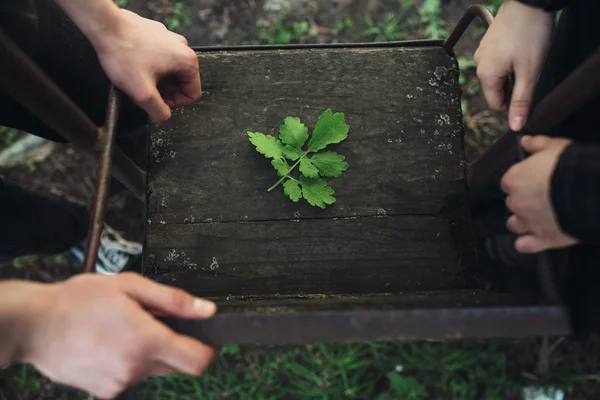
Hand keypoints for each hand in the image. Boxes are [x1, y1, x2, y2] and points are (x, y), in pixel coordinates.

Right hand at [22, 273, 216, 398]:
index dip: (209, 349)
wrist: (34, 325)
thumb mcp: (130, 287)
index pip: (199, 361)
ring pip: (154, 370)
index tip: (207, 337)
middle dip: (177, 345)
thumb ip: (173, 300)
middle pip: (178, 365)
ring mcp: (120, 383)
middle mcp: (136, 368)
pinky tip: (111, 343)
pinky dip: (130, 361)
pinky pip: (131, 376)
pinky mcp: (105, 390)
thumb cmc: (78, 300)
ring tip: (124, 329)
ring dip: (150, 352)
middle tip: (155, 321)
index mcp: (147, 341)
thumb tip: (206, 310)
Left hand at [92, 10, 200, 122]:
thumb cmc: (123, 53)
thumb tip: (164, 118)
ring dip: (156, 79)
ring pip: (169, 70)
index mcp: (187, 61)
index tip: (158, 103)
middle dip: (164, 91)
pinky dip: (149, 66)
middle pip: (181, 82)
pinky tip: (134, 66)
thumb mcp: (143, 94)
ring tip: (137, 79)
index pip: (192, 94)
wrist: (105, 27)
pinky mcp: (156, 35)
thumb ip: (158, 112)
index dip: (175, 104)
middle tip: (145, 91)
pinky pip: (159, 58)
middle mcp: (182, 47)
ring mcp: (169, 39)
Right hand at [474, 0, 553, 130]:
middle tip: (529, 68)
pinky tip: (519, 46)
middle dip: (513, 84)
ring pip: (497, 74)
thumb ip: (521, 102)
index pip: (496, 105)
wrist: (529, 2)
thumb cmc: (530, 35)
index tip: (527, 88)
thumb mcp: (529, 73)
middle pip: (496, 89)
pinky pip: (496, 60)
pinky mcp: (487, 42)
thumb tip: (515, 126)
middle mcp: (479, 65)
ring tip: (525, 54)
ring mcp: (482, 52)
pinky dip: (508, 58)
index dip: (514, 102)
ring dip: (511, 70)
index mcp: (486, 76)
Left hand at [501, 135, 577, 252]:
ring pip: (514, 225)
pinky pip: (524, 246)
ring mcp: (528, 223)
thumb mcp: (554, 146)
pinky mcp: (542, 240)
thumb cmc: (570, 165)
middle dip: (524, 201)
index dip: (520, 182)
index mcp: (514, 180)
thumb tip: (523, 141)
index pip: (508, 182)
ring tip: (539, 218)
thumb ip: (536, 144)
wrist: (591, 191)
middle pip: (512, 203)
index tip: (532, 181)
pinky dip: (527, 243)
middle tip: (542, 198)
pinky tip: (535, 239)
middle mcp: (516, 202)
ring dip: (523, 222)